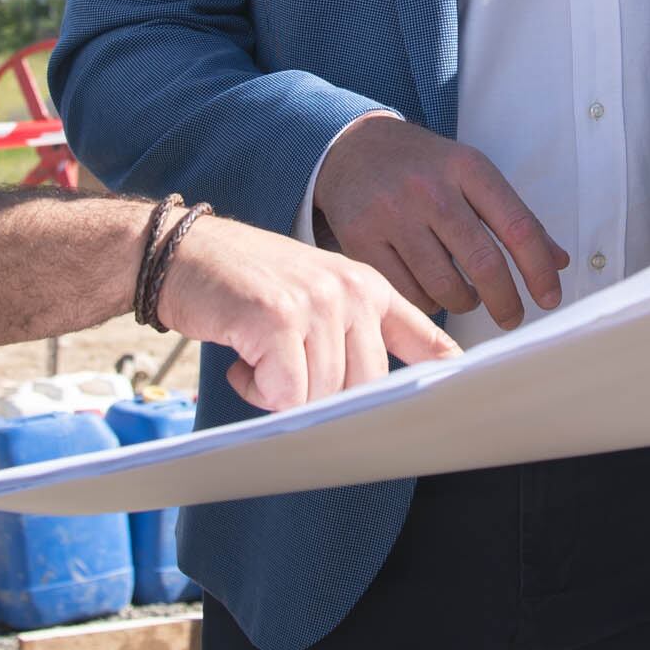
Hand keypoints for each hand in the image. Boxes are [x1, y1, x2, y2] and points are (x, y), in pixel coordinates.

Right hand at [157, 216, 459, 411]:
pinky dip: (257, 390)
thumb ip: (357, 335)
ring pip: (320, 395)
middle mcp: (350, 290)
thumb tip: (388, 393)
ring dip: (278, 392)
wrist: (181, 255)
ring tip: (255, 355)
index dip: (446, 371)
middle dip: (317, 395)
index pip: (425, 337)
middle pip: (364, 387)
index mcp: (368, 286)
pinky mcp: (279, 318)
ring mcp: (317, 302)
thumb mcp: (314, 297)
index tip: (467, 393)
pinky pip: (285, 392)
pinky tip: (240, 360)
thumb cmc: (245, 286)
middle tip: (279, 368)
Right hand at [312, 115, 567, 330]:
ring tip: (469, 298)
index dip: (539, 270)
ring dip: (465, 303)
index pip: (518, 226)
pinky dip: (428, 303)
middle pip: (484, 262)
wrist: (353, 147)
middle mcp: (430, 189)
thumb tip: (558, 261)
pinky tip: (432, 292)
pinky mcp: (360, 238)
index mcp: (468, 168)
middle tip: (512, 318)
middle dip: (505, 301)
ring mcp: (392, 214)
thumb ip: (514, 216)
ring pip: (444, 285)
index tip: (550, 298)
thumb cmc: (424, 166)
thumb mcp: (471, 173)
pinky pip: (407, 292)